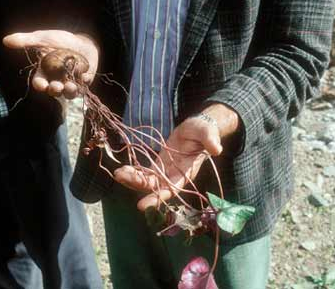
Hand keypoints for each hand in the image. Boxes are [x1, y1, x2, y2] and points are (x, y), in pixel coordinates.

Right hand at [3, 30, 98, 98]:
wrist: (82, 41)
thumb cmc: (61, 40)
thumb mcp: (43, 38)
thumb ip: (26, 41)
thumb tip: (6, 40)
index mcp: (45, 73)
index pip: (39, 83)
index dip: (40, 85)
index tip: (41, 84)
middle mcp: (57, 80)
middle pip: (54, 91)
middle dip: (54, 90)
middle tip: (57, 86)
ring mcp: (71, 83)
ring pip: (69, 93)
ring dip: (69, 91)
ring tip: (70, 85)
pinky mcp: (84, 82)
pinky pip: (84, 86)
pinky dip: (84, 82)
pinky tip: (85, 77)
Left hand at [114, 104, 239, 210]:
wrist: (196, 129)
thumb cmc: (203, 131)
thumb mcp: (207, 132)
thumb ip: (210, 140)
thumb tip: (217, 149)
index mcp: (187, 172)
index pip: (172, 188)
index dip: (158, 197)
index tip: (142, 205)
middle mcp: (175, 176)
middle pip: (155, 187)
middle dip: (138, 185)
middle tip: (121, 177)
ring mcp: (165, 171)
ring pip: (148, 181)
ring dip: (133, 179)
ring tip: (118, 173)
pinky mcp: (159, 165)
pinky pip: (145, 173)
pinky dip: (134, 173)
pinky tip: (122, 171)